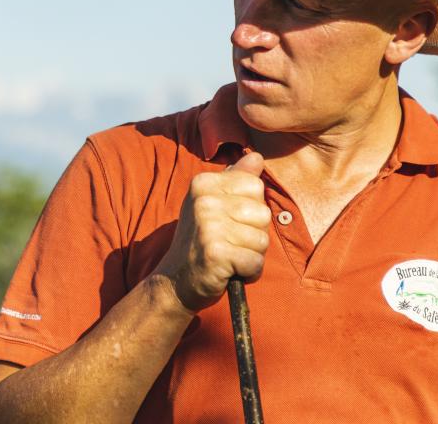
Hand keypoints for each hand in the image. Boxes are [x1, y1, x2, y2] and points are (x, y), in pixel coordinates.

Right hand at [154, 152, 270, 312]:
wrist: (174, 281)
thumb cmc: (201, 240)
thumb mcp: (213, 203)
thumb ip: (236, 179)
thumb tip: (257, 156)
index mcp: (204, 183)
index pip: (256, 186)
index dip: (251, 209)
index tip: (230, 221)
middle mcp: (204, 200)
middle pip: (263, 213)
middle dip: (254, 234)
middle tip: (229, 242)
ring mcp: (208, 226)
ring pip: (262, 240)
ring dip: (251, 255)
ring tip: (229, 256)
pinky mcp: (215, 254)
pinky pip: (256, 262)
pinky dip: (249, 273)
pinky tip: (229, 271)